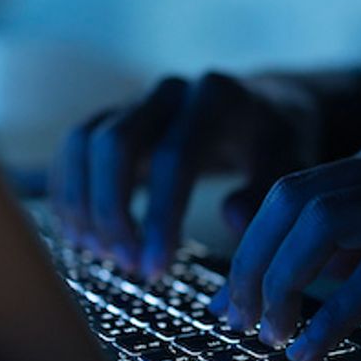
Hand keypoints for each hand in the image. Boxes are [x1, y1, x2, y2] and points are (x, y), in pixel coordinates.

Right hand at [48, 73, 317, 277]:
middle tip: (126, 265)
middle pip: (115, 144)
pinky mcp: (115, 117)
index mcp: (217, 98)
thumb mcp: (290, 167)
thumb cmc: (277, 145)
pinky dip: (70, 191)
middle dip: (113, 212)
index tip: (156, 268)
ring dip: (83, 203)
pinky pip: (74, 147)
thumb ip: (266, 194)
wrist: (264, 110)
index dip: (160, 217)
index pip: (175, 158)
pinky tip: (83, 234)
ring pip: (84, 143)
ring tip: (101, 254)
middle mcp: (170, 92)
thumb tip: (232, 219)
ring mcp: (138, 100)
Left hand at [210, 123, 360, 360]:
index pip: (295, 189)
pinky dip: (335, 314)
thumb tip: (302, 265)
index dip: (250, 246)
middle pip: (292, 201)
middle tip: (239, 321)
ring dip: (282, 287)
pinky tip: (315, 347)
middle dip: (252, 266)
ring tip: (271, 337)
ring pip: (323, 226)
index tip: (233, 298)